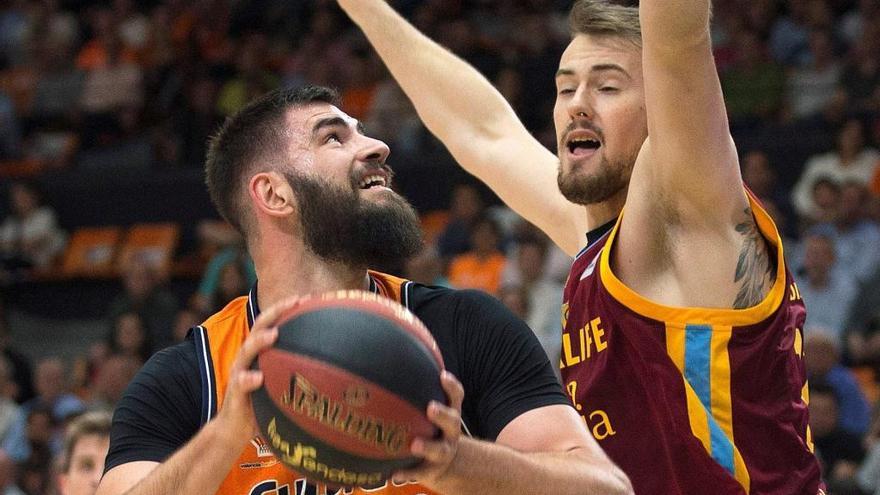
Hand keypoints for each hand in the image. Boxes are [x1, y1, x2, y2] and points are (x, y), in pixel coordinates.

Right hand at [214, 296, 302, 446]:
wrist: (234, 430)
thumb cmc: (265, 404)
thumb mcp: (283, 383)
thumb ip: (299, 372)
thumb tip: (334, 367)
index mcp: (261, 352)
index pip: (273, 322)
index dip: (287, 308)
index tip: (308, 297)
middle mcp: (249, 358)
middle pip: (259, 327)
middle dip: (275, 311)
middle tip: (295, 302)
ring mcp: (239, 373)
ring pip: (246, 351)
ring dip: (259, 341)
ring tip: (274, 334)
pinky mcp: (234, 393)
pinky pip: (240, 383)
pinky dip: (248, 379)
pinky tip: (258, 378)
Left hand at [393, 371, 464, 484]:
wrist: (442, 462)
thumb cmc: (429, 427)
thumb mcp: (428, 408)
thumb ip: (415, 390)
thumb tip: (393, 358)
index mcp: (450, 413)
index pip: (456, 396)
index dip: (451, 386)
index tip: (442, 376)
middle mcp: (450, 432)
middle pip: (452, 421)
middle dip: (442, 414)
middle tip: (431, 407)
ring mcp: (443, 452)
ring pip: (439, 450)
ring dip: (428, 446)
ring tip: (415, 445)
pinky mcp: (431, 471)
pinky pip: (419, 473)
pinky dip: (406, 473)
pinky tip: (392, 475)